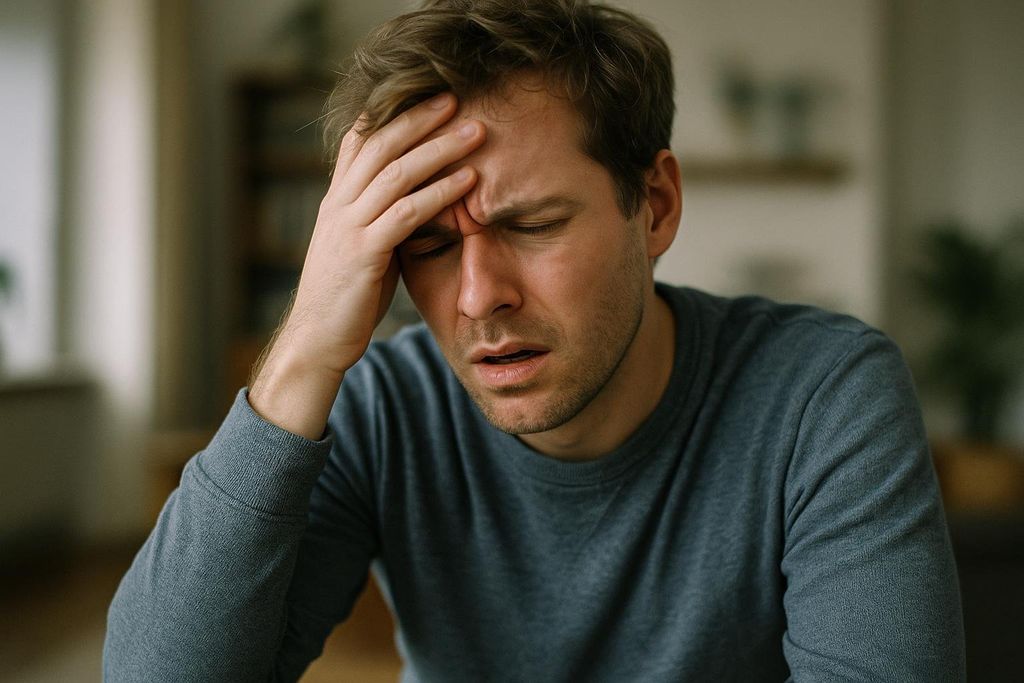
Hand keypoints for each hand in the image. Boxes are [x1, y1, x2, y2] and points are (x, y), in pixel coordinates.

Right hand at [249, 93, 484, 437]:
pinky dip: (440, 192)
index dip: (393, 112)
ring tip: (476, 132)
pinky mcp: (363, 253)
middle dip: (421, 118)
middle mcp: (338, 203)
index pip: (361, 139)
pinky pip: (405, 212)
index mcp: (337, 199)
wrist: (317, 339)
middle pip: (381, 143)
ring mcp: (348, 226)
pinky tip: (469, 181)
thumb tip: (419, 196)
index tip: (430, 95)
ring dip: (439, 148)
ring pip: (396, 172)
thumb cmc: (347, 295)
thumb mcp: (363, 245)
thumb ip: (383, 216)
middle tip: (458, 97)